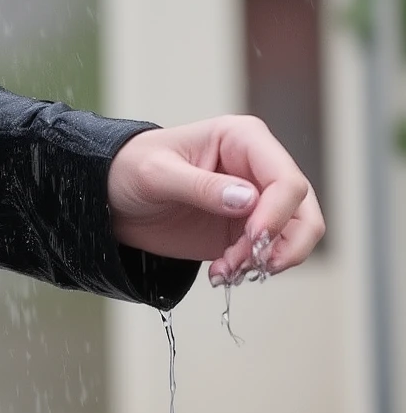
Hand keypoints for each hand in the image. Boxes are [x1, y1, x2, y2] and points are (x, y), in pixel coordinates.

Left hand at [107, 116, 323, 285]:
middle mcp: (258, 168)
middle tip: (246, 265)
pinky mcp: (243, 229)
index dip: (278, 214)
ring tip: (225, 271)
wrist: (110, 198)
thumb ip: (201, 187)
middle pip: (303, 209)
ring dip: (267, 260)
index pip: (286, 179)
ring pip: (293, 235)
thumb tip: (248, 201)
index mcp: (244, 139)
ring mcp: (255, 201)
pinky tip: (220, 273)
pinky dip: (251, 269)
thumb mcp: (156, 174)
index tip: (252, 239)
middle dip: (283, 243)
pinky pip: (267, 253)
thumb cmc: (129, 169)